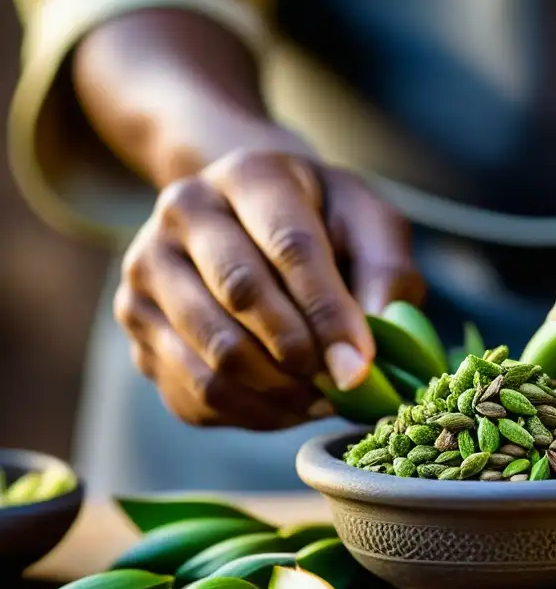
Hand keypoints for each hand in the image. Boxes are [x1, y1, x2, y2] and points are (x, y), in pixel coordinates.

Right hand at [115, 148, 423, 429]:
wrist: (249, 214)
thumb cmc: (324, 223)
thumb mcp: (369, 225)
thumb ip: (386, 275)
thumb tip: (375, 347)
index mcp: (250, 175)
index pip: (290, 246)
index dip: (329, 313)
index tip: (360, 366)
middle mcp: (184, 211)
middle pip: (241, 295)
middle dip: (300, 353)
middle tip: (341, 385)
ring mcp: (148, 266)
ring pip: (212, 353)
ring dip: (276, 392)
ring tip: (320, 399)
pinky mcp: (135, 320)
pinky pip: (193, 389)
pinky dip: (249, 412)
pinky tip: (286, 404)